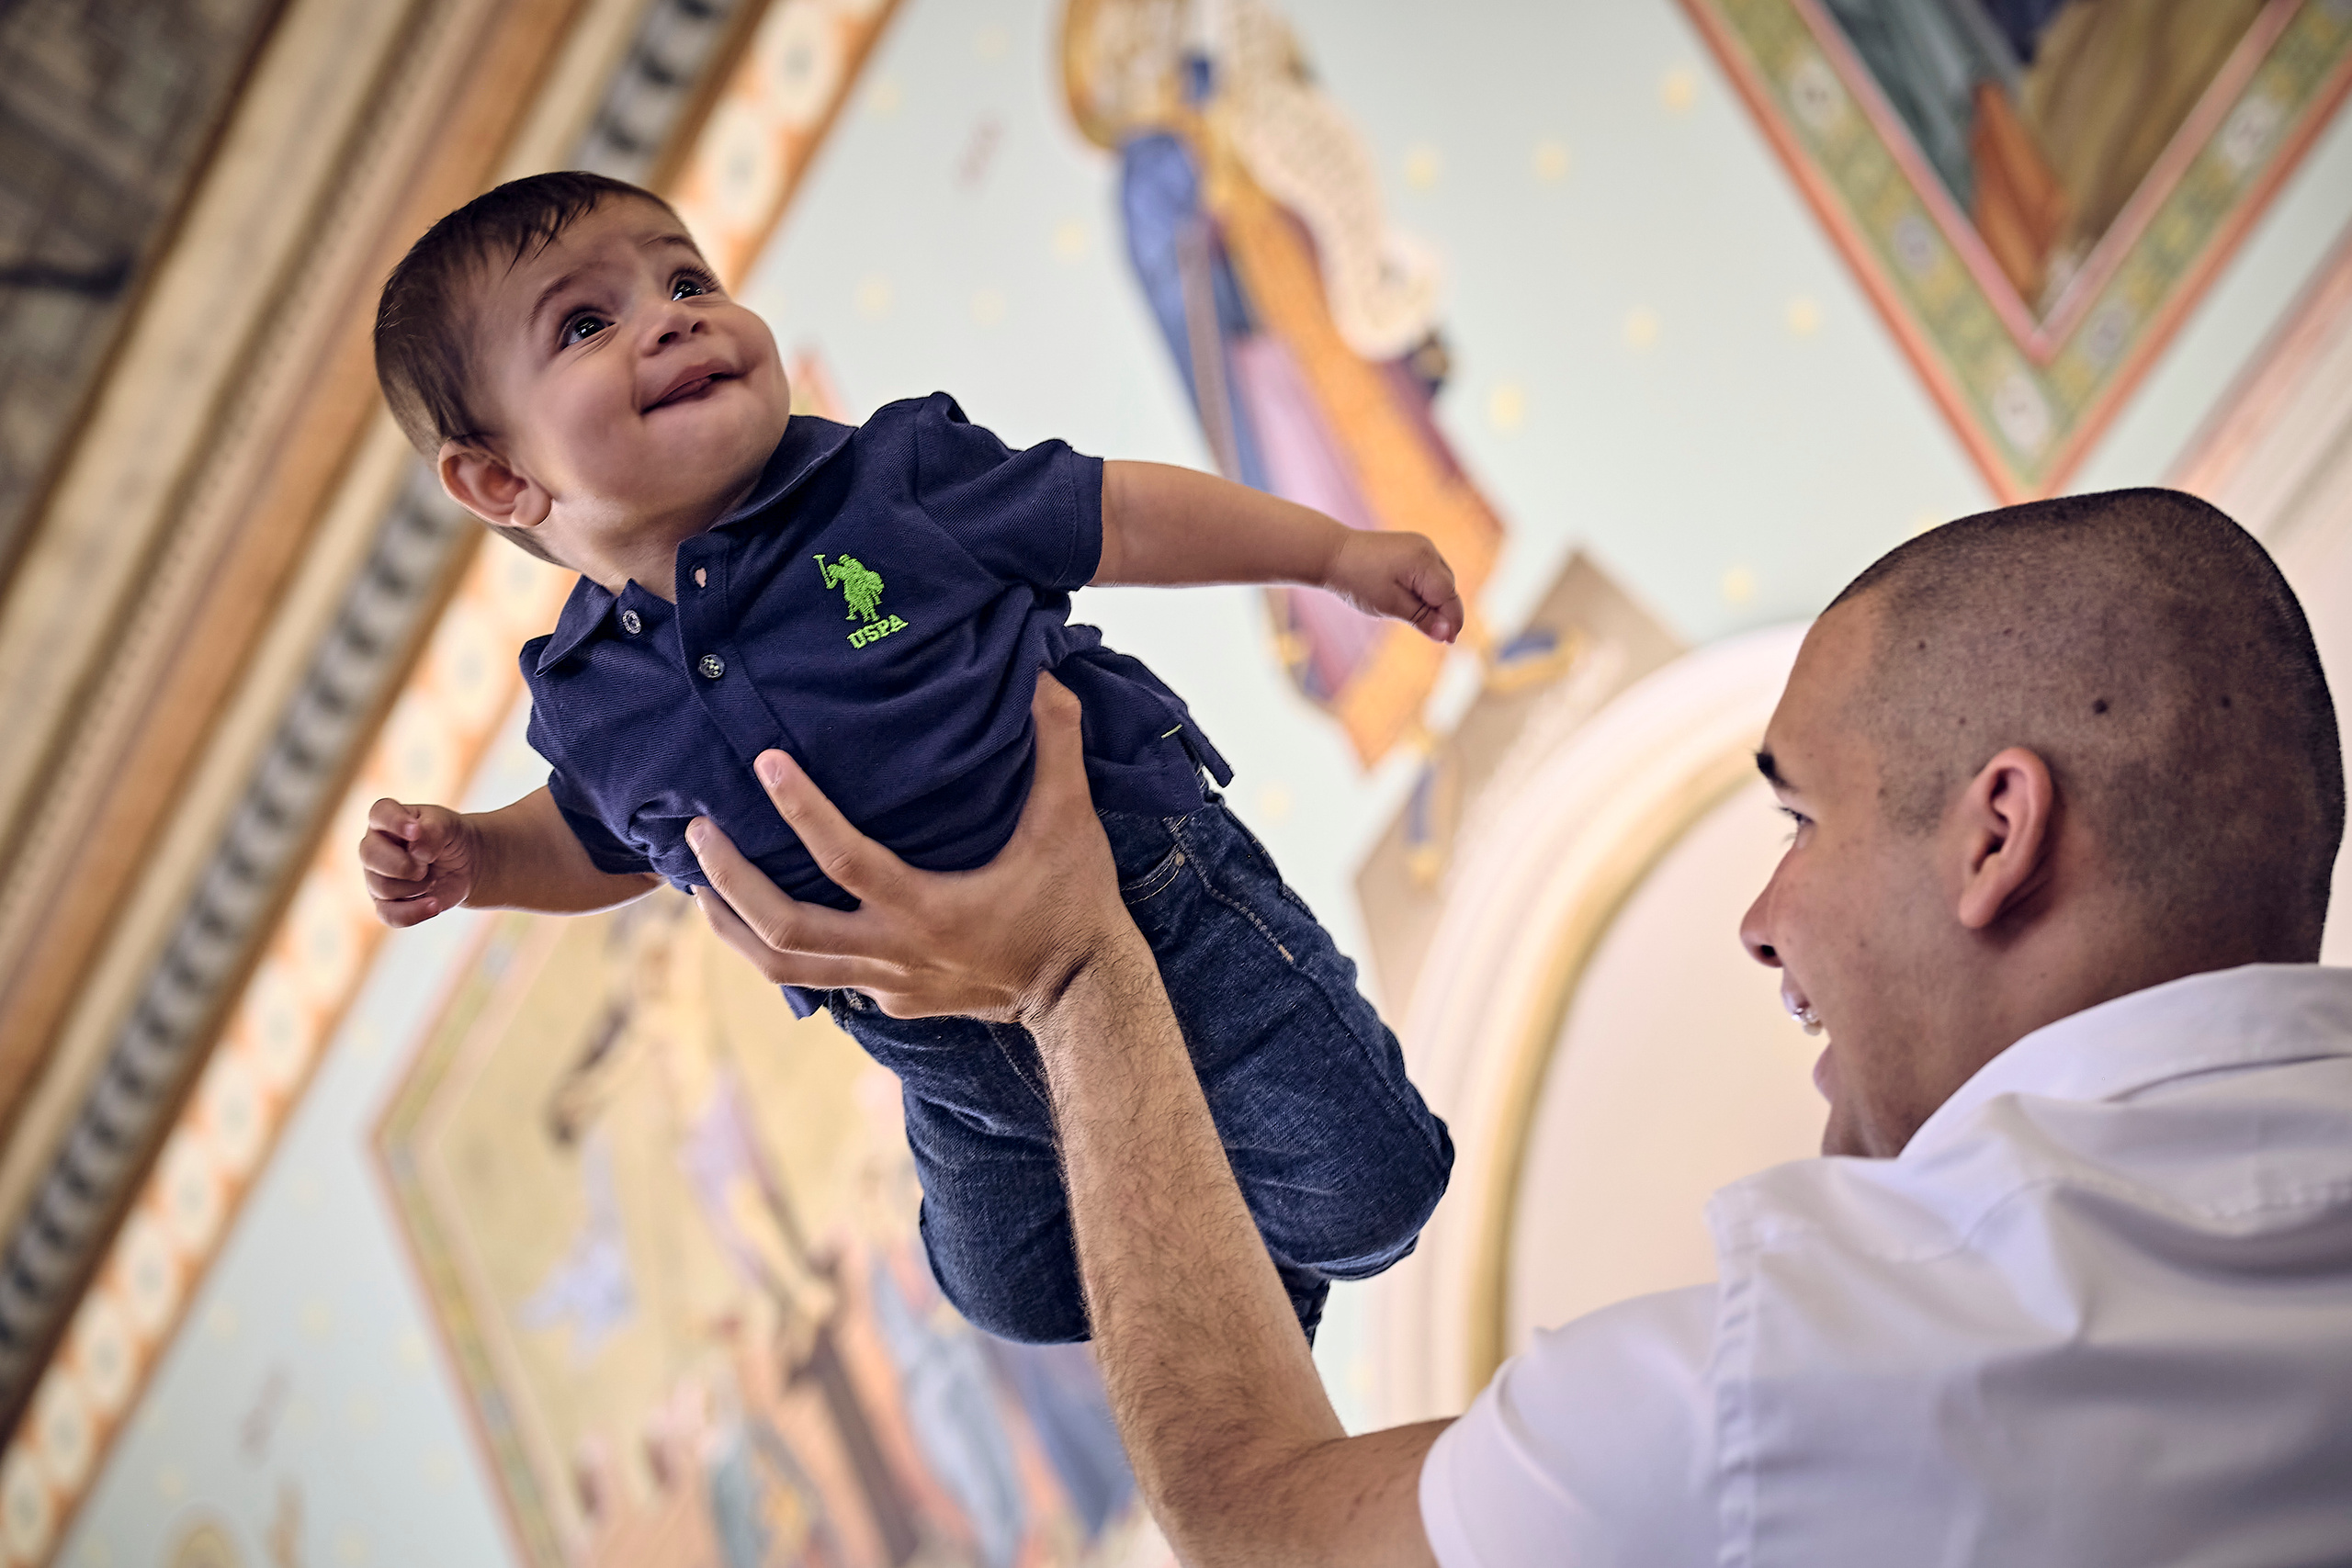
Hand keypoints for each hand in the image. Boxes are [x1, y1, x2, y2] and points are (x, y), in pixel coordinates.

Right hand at [361, 799, 480, 926]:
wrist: (464, 863)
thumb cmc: (448, 836)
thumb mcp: (448, 825)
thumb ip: (434, 830)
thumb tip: (417, 850)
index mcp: (386, 819)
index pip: (380, 813)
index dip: (394, 822)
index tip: (416, 830)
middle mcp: (374, 847)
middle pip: (369, 855)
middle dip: (403, 863)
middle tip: (427, 864)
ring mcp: (376, 877)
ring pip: (383, 887)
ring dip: (416, 886)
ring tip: (433, 878)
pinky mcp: (387, 903)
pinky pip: (389, 915)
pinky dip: (413, 912)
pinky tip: (434, 904)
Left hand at [685, 675, 1139, 1020]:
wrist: (1088, 998)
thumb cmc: (1076, 903)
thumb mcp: (1072, 821)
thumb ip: (1056, 745)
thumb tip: (1045, 673)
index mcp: (928, 910)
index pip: (843, 860)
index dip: (799, 810)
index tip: (763, 763)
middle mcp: (895, 955)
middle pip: (785, 929)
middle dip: (731, 881)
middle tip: (696, 833)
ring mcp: (889, 984)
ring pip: (787, 968)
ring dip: (736, 924)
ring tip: (697, 884)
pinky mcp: (894, 1002)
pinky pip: (821, 980)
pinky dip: (782, 950)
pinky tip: (759, 920)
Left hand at [1324, 529, 1462, 642]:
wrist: (1332, 553)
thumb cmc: (1357, 580)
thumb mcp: (1390, 605)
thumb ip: (1422, 618)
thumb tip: (1447, 634)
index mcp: (1423, 561)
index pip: (1449, 596)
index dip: (1453, 621)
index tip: (1449, 643)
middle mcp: (1427, 549)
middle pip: (1448, 587)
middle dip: (1445, 611)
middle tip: (1437, 637)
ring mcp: (1420, 545)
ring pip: (1440, 580)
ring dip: (1436, 601)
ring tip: (1422, 621)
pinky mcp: (1411, 547)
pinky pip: (1429, 572)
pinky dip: (1426, 589)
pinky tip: (1413, 602)